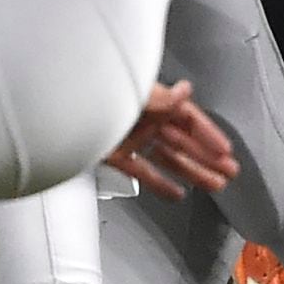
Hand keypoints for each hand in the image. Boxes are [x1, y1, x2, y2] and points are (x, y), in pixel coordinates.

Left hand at [103, 82, 238, 199]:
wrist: (54, 111)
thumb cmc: (92, 92)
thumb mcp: (133, 92)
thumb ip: (160, 97)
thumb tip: (184, 90)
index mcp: (151, 100)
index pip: (188, 118)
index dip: (208, 135)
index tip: (225, 151)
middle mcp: (143, 118)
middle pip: (183, 140)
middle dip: (208, 157)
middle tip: (229, 172)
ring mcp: (130, 137)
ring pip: (169, 158)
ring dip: (193, 172)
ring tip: (214, 185)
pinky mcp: (114, 155)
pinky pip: (142, 171)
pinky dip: (160, 183)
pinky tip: (176, 193)